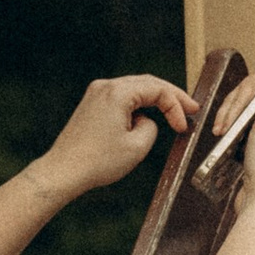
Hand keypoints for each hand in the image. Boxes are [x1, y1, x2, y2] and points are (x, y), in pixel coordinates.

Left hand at [37, 73, 194, 203]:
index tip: (184, 126)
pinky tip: (148, 116)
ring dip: (155, 100)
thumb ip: (152, 127)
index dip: (176, 107)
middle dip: (171, 97)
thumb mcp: (137, 147)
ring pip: (134, 89)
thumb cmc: (97, 161)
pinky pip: (121, 98)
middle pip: (147, 83)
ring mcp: (96, 94)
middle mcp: (105, 87)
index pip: (157, 90)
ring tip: (174, 111)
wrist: (63, 171)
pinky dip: (138, 105)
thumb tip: (146, 120)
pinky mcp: (91, 105)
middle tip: (191, 107)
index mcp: (117, 92)